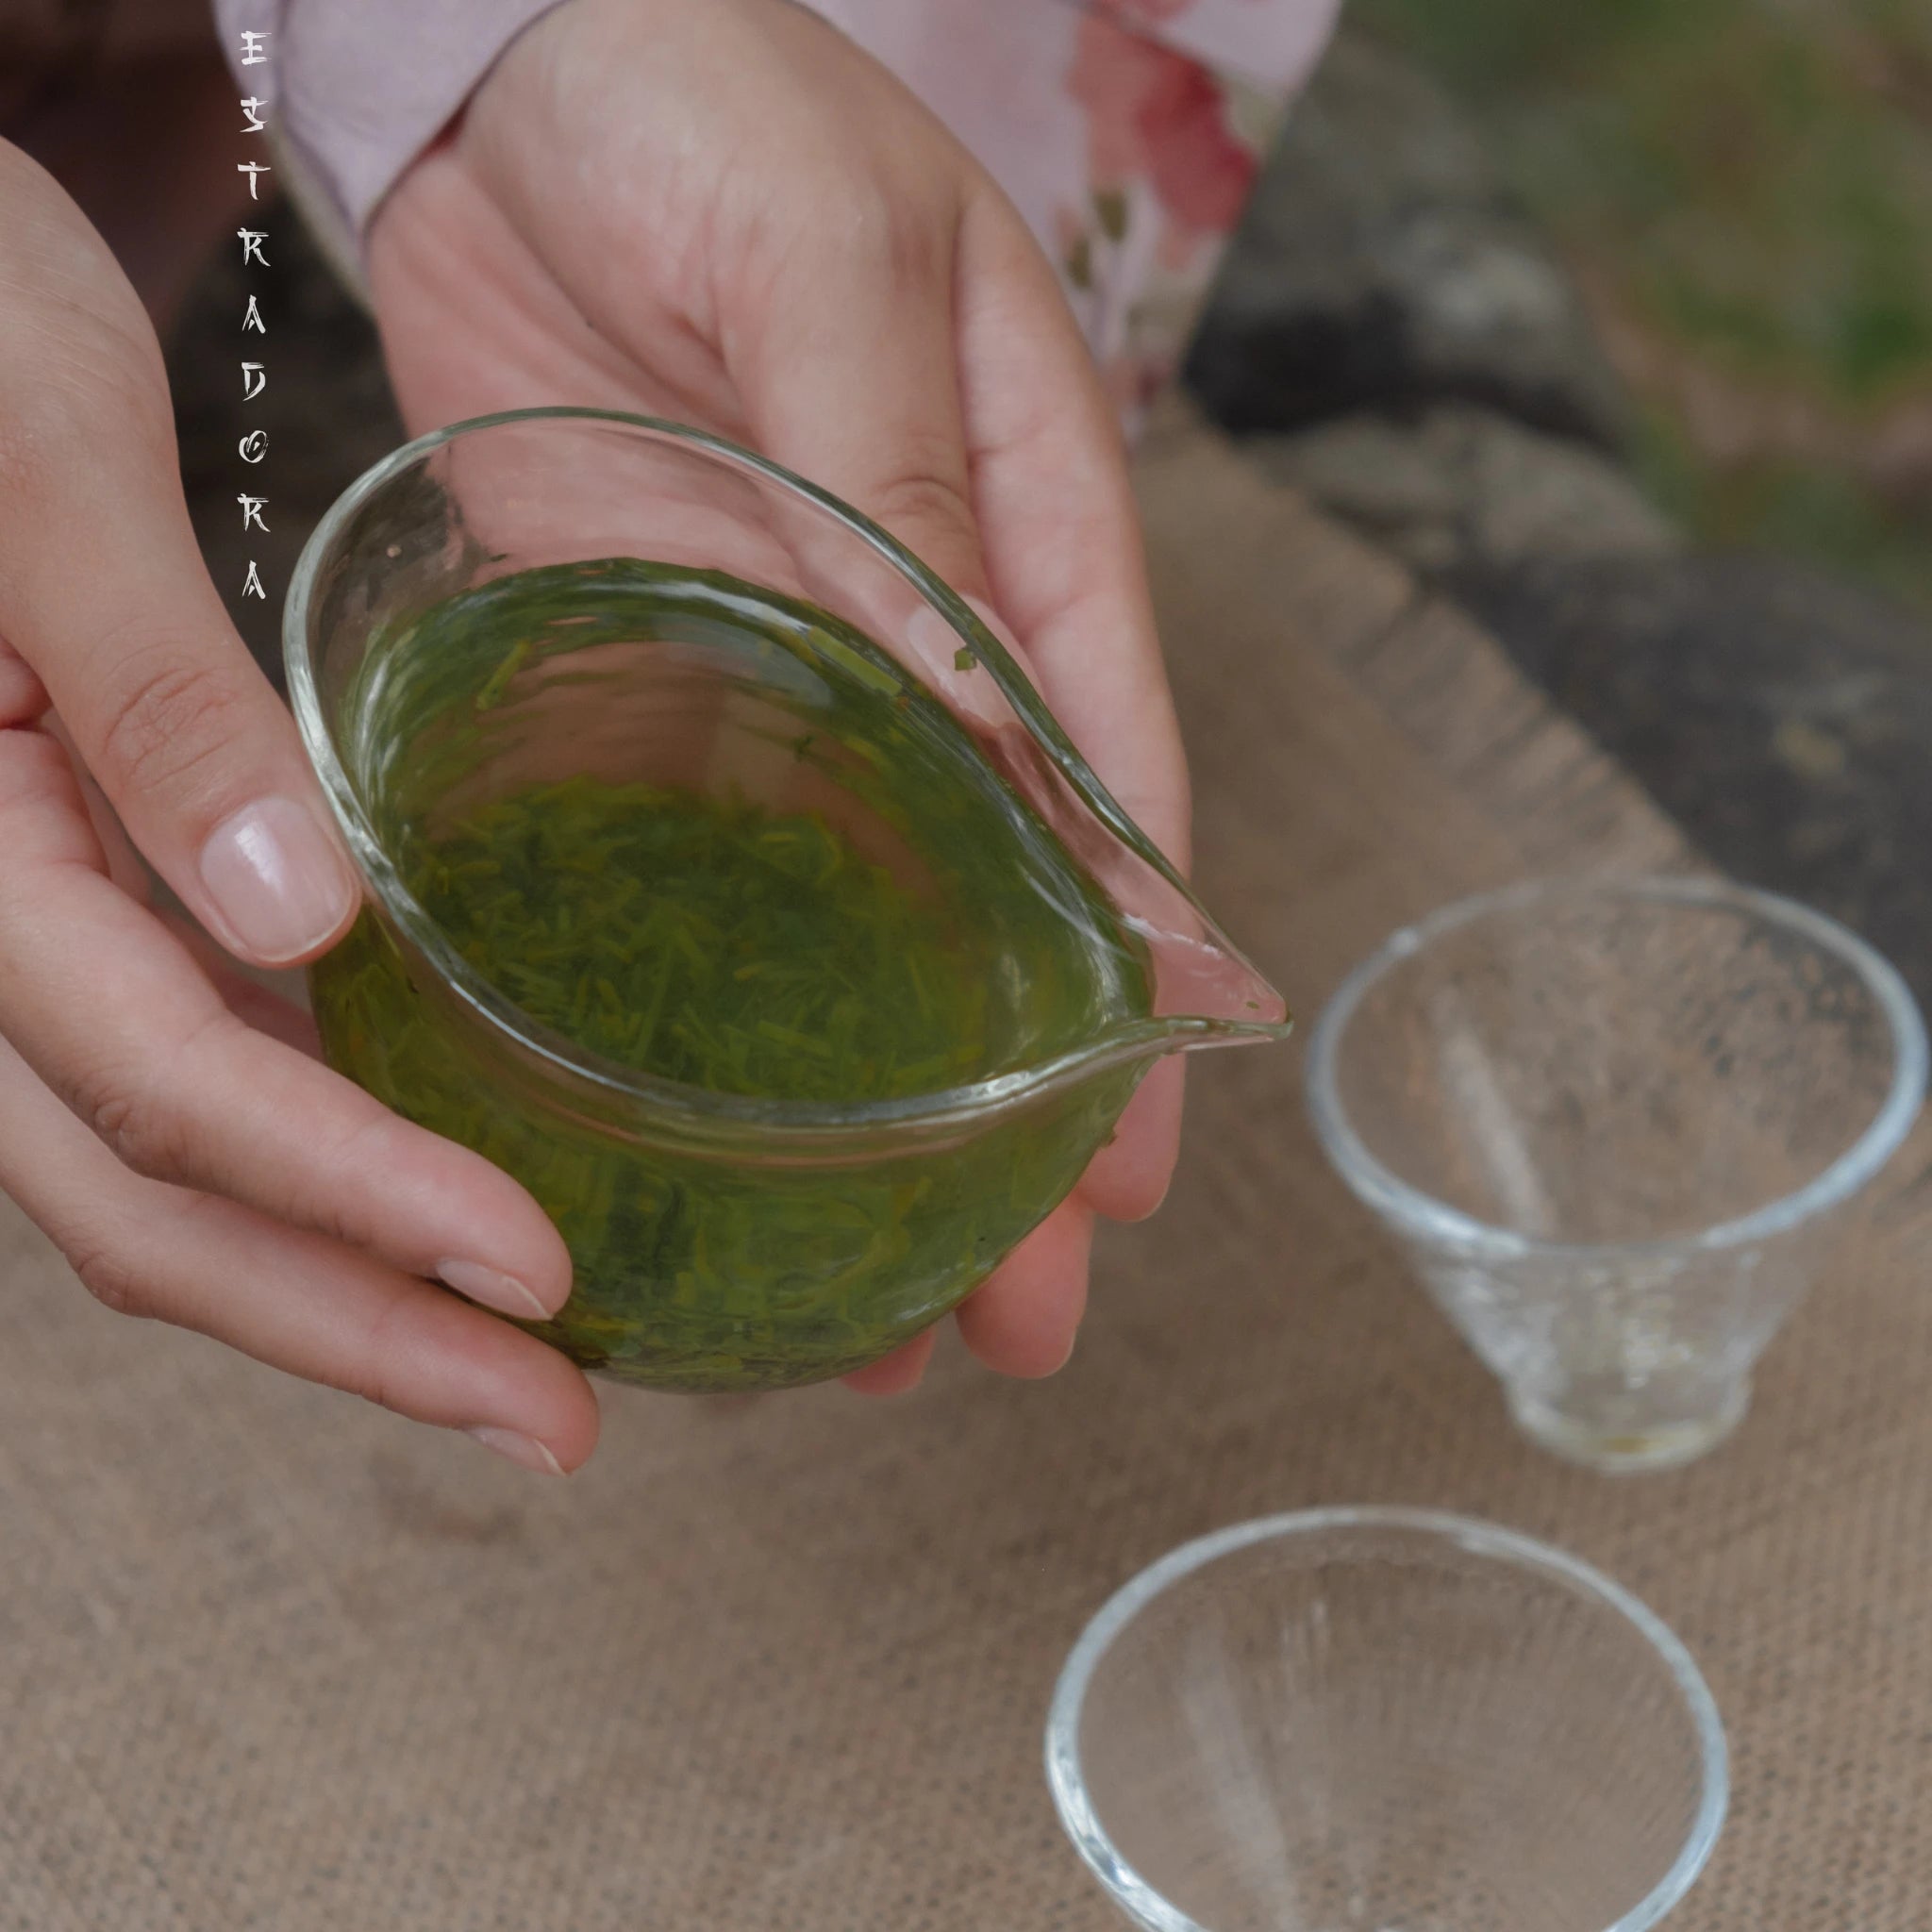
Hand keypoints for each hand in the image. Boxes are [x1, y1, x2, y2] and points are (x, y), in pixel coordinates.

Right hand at [0, 144, 599, 1470]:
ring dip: (351, 1289)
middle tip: (562, 1420)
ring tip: (537, 1367)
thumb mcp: (46, 484)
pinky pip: (203, 1086)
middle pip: (151, 1201)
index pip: (153, 1081)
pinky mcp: (106, 913)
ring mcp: (39, 941)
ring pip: (172, 1178)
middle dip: (357, 1326)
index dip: (342, 1194)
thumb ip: (156, 707)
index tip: (530, 1270)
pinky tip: (450, 1205)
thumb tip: (299, 923)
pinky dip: (331, 1173)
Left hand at [367, 0, 1192, 1390]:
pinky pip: (688, 871)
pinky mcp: (636, 678)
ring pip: (849, 935)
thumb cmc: (710, 100)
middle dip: (1010, 1127)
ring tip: (871, 1300)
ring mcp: (777, 678)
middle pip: (992, 923)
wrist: (496, 57)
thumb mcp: (842, 276)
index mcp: (1027, 539)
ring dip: (862, 1113)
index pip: (1108, 801)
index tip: (1135, 1169)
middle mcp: (919, 641)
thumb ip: (916, 505)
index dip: (1127, 998)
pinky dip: (709, 1006)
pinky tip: (705, 1131)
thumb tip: (1003, 732)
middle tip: (1014, 1315)